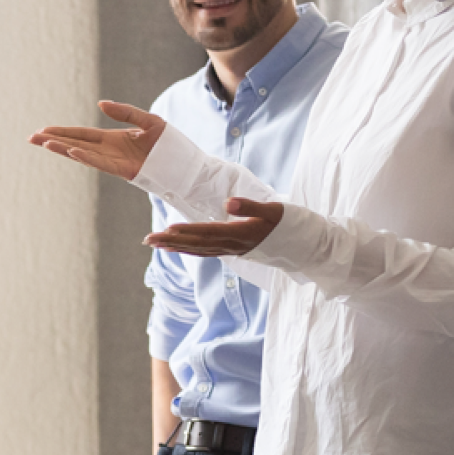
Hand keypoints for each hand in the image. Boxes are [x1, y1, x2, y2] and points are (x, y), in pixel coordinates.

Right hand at [30, 101, 166, 180]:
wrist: (188, 166)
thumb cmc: (170, 145)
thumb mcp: (148, 121)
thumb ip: (125, 112)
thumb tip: (100, 105)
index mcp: (112, 139)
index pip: (81, 134)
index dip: (62, 132)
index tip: (43, 132)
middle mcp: (109, 151)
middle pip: (75, 144)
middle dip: (53, 141)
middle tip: (31, 138)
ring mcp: (115, 162)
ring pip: (83, 154)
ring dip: (63, 149)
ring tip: (44, 143)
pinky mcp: (125, 170)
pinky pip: (101, 163)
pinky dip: (86, 157)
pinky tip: (71, 151)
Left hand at [146, 197, 282, 256]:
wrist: (305, 247)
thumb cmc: (290, 224)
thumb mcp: (273, 210)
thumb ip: (250, 206)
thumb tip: (228, 202)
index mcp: (240, 234)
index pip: (207, 232)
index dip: (186, 231)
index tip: (166, 230)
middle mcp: (233, 246)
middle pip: (197, 244)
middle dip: (171, 241)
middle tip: (148, 240)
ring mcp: (233, 250)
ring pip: (199, 250)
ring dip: (176, 247)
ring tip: (155, 244)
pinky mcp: (235, 251)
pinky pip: (207, 252)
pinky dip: (190, 250)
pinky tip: (179, 247)